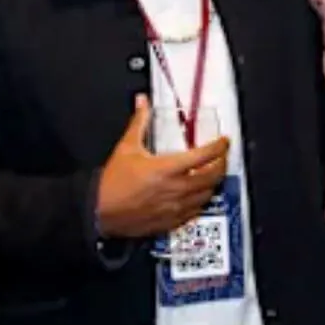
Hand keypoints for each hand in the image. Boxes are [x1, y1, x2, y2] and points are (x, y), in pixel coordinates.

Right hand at [95, 95, 229, 237]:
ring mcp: (176, 207)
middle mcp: (176, 189)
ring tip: (211, 174)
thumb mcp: (126, 147)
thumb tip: (142, 103)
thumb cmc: (112, 183)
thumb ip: (139, 123)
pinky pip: (195, 212)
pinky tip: (197, 195)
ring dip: (213, 184)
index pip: (205, 156)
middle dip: (222, 165)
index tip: (224, 142)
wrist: (100, 211)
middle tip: (222, 157)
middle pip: (212, 177)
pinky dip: (201, 201)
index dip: (219, 147)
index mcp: (168, 168)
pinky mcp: (171, 221)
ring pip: (207, 195)